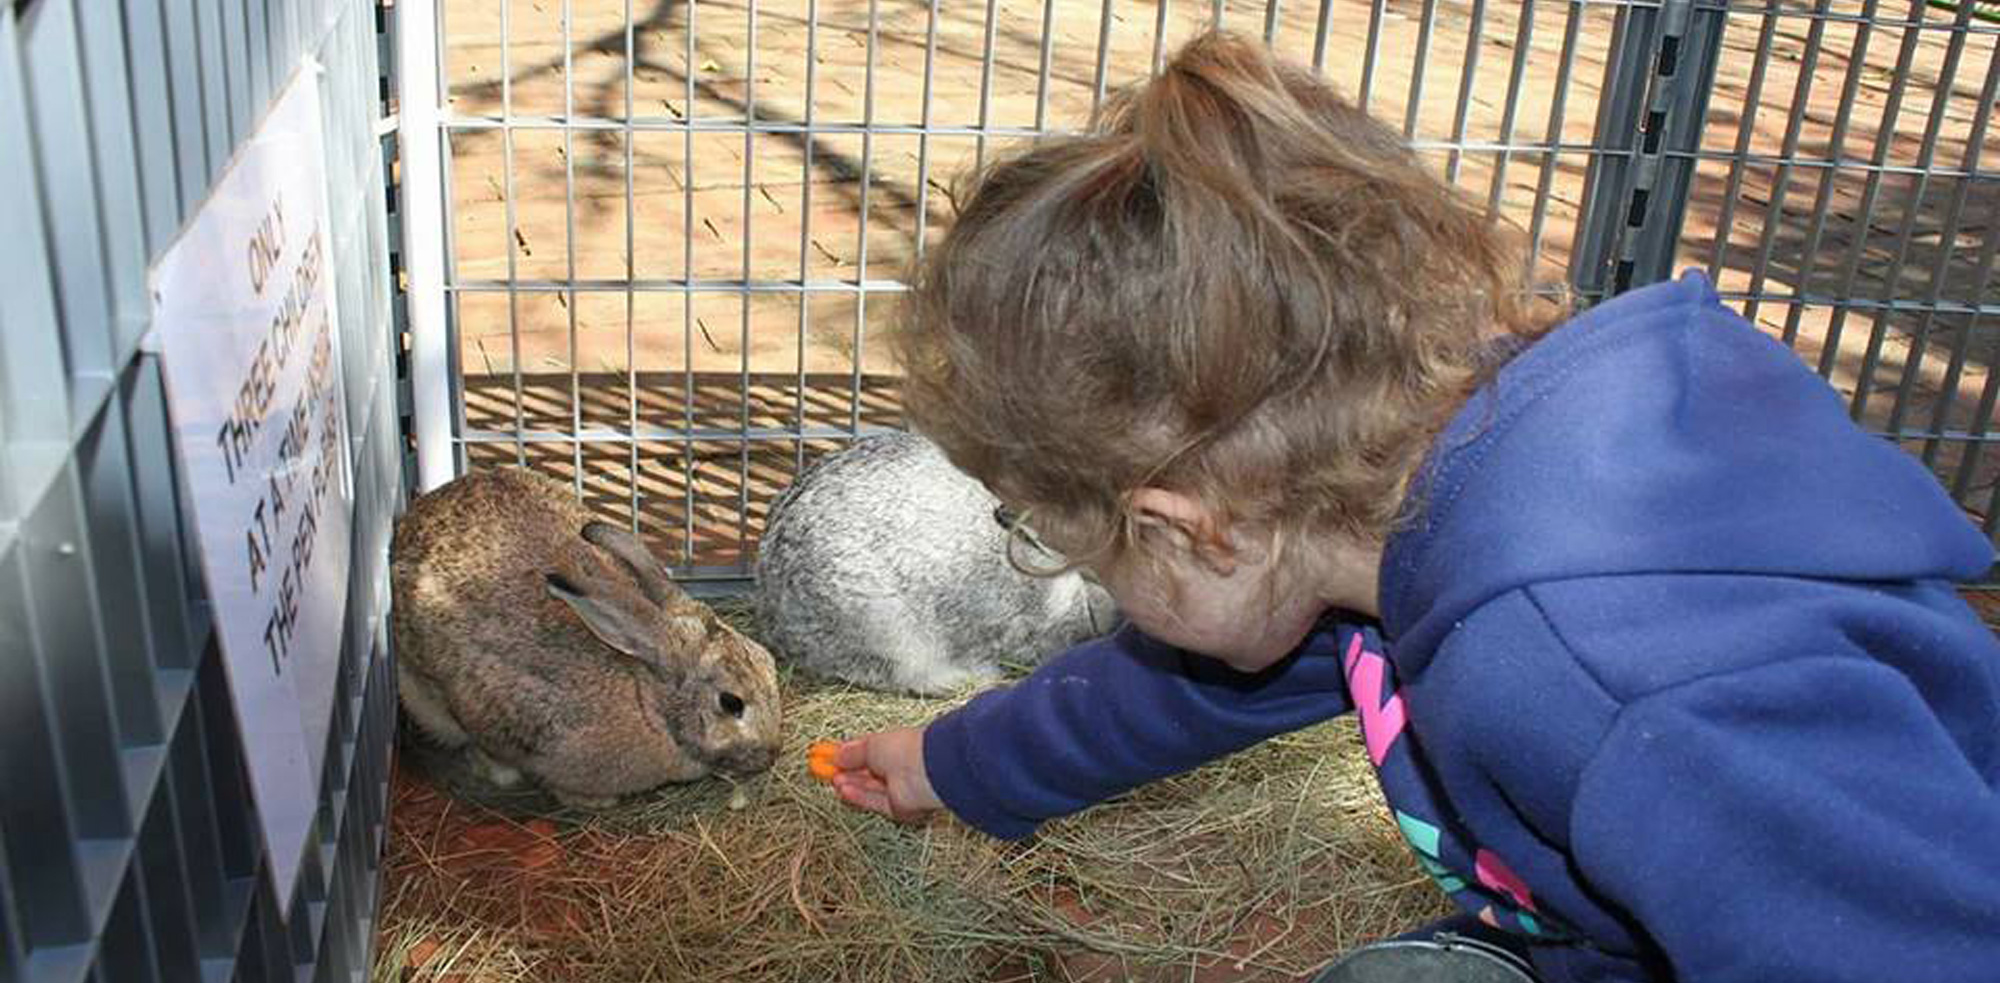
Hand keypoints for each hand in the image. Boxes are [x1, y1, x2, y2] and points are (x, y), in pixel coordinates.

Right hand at [825, 726, 943, 823]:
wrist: (926, 771)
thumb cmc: (907, 749)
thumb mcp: (871, 745)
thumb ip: (852, 753)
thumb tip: (837, 754)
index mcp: (896, 746)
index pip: (867, 751)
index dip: (847, 754)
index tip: (828, 755)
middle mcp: (899, 767)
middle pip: (867, 772)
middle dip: (846, 771)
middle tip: (825, 770)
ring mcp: (900, 788)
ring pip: (869, 789)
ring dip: (850, 784)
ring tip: (832, 779)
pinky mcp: (899, 807)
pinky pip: (875, 803)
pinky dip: (859, 797)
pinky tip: (843, 791)